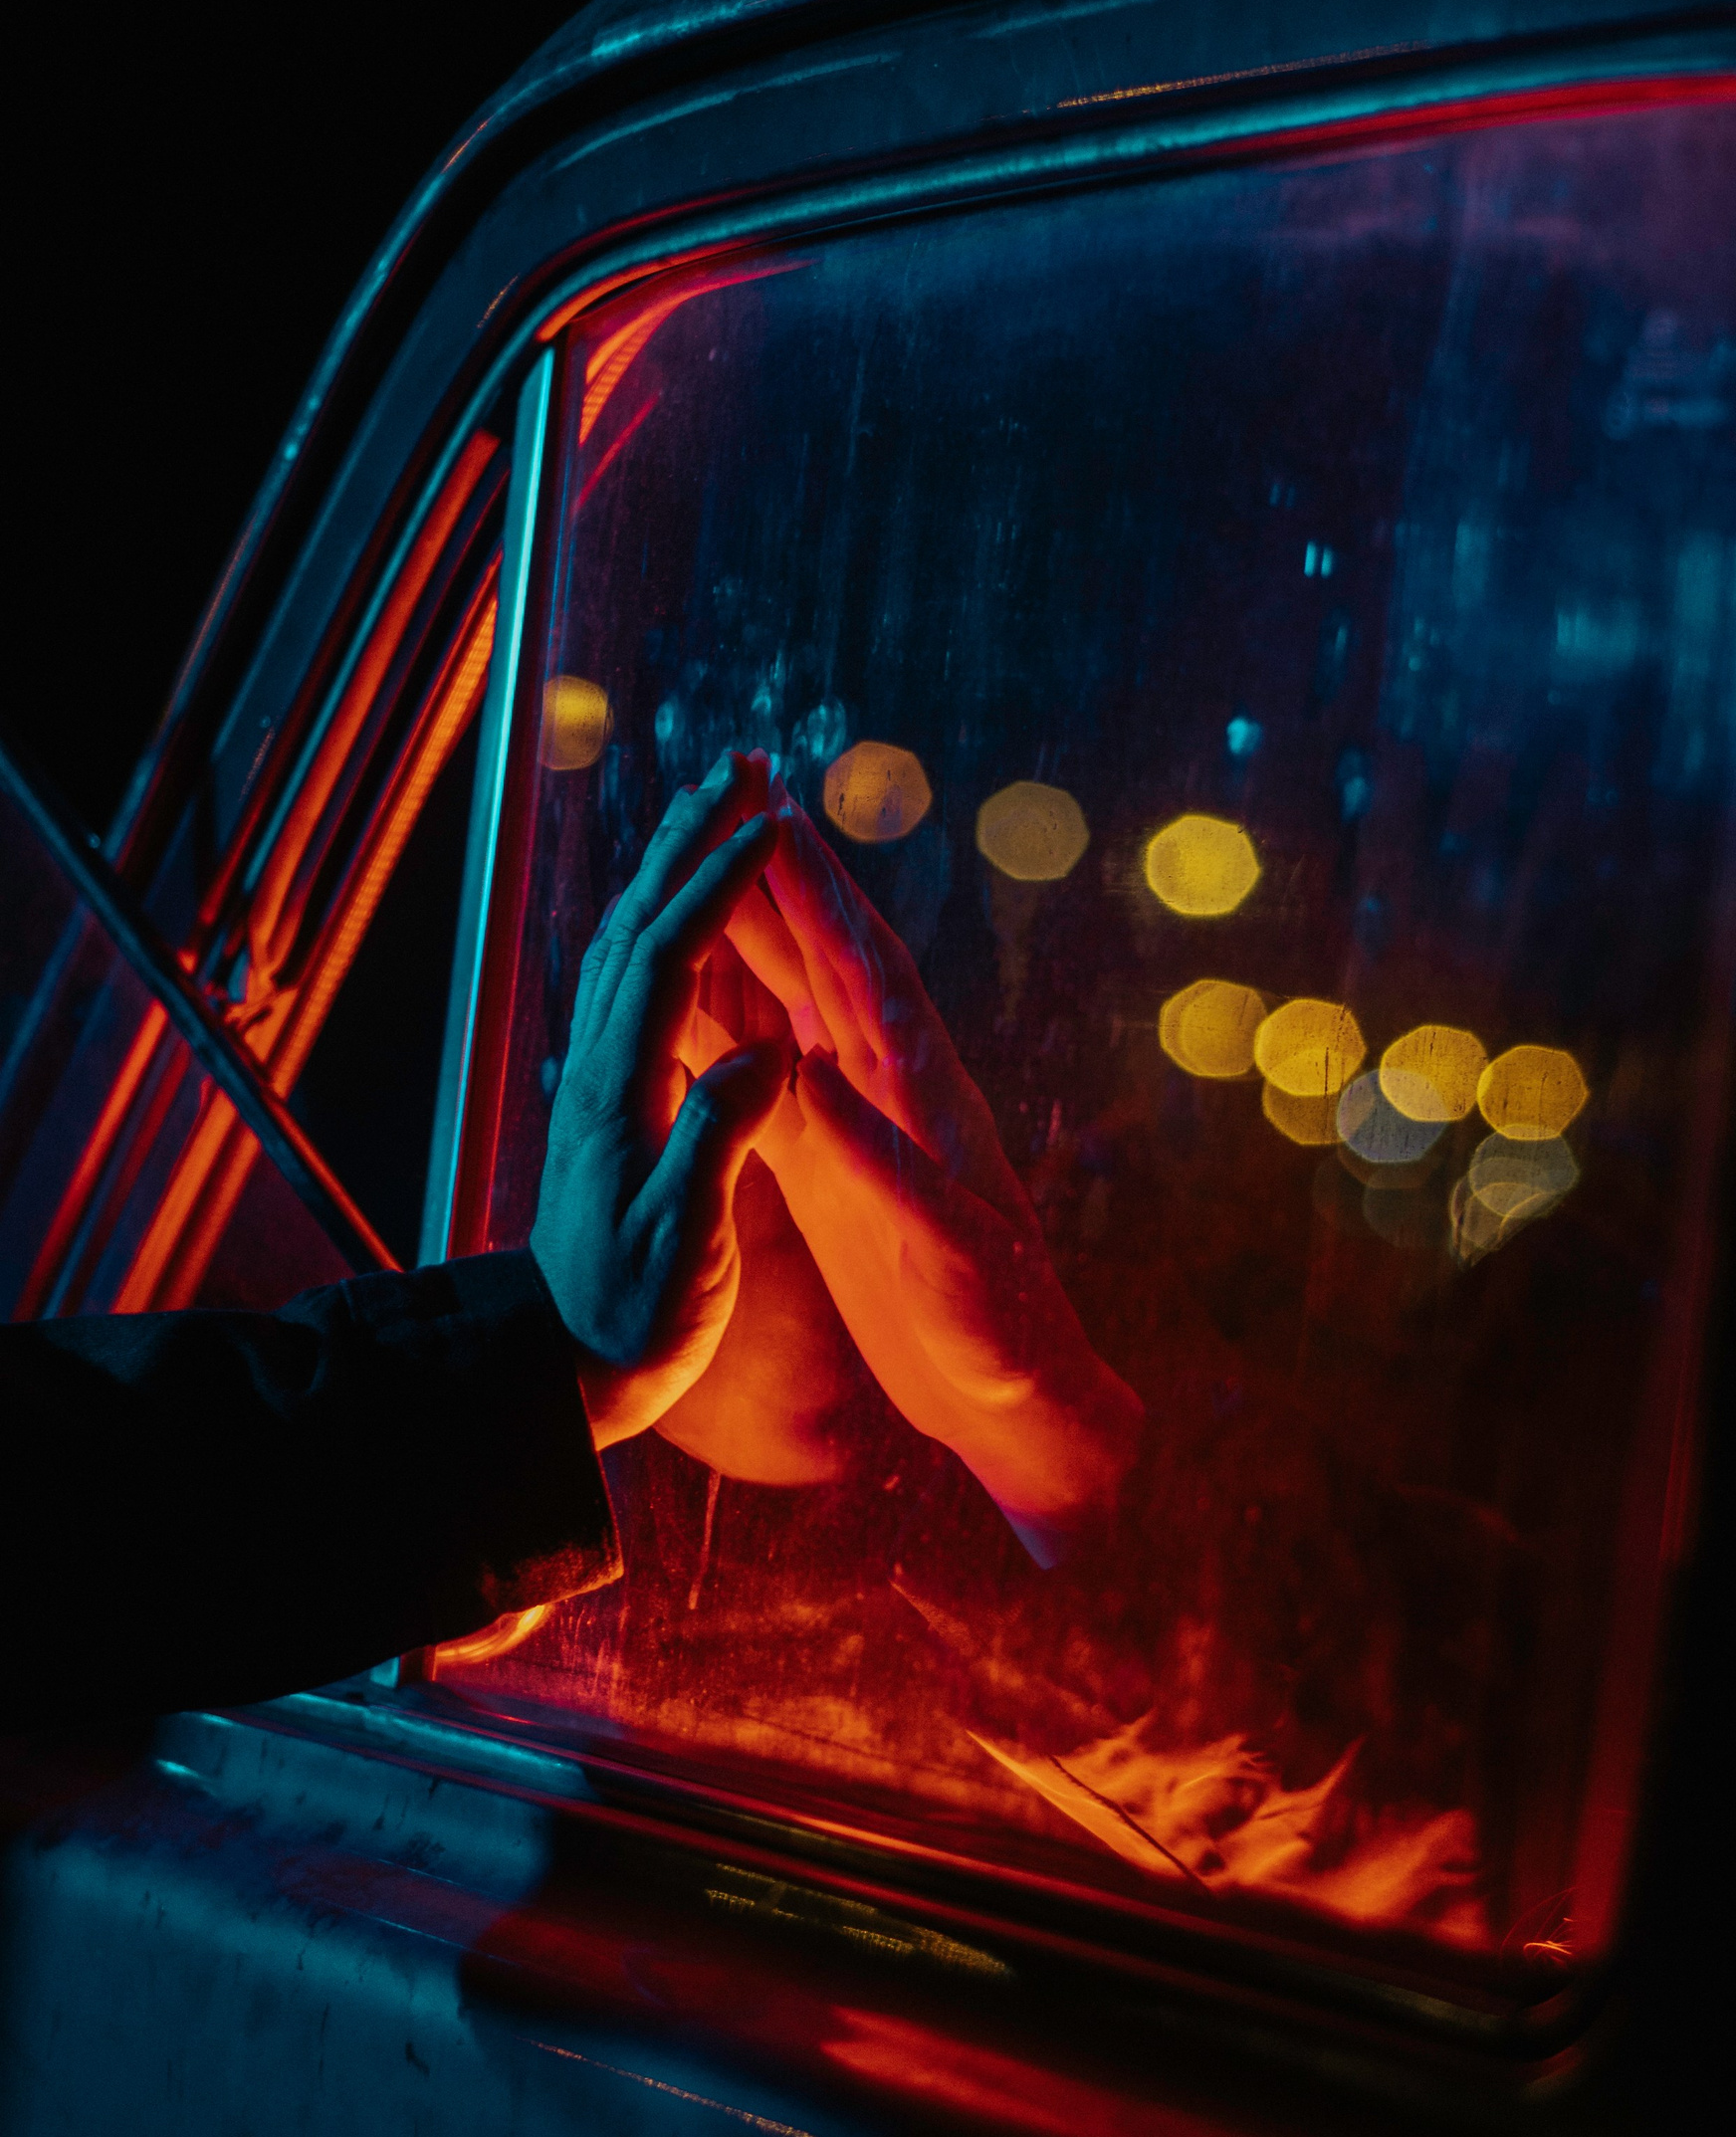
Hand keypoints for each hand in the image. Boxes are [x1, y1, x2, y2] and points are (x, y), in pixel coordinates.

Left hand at [530, 751, 789, 1448]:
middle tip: (743, 767)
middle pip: (638, 922)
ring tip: (721, 808)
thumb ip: (719, 1143)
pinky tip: (689, 911)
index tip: (771, 826)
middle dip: (689, 836)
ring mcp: (598, 1080)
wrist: (563, 1368)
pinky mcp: (609, 1099)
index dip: (719, 884)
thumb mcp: (685, 1245)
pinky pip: (635, 981)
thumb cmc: (634, 1321)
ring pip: (630, 942)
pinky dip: (666, 920)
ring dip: (673, 864)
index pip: (671, 958)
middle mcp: (600, 1069)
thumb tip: (765, 1055)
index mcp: (623, 1094)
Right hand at [724, 795, 1141, 1558]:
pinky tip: (694, 1009)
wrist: (1014, 1400)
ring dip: (757, 943)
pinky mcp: (838, 1176)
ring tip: (706, 874)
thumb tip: (807, 1075)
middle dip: (783, 886)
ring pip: (798, 1013)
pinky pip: (774, 1085)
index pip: (867, 975)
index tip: (777, 818)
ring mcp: (865, 1130)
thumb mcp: (943, 1250)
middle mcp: (896, 1096)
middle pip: (829, 968)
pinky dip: (734, 1038)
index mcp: (929, 1100)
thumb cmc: (999, 1333)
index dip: (823, 897)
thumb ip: (877, 1164)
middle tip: (732, 803)